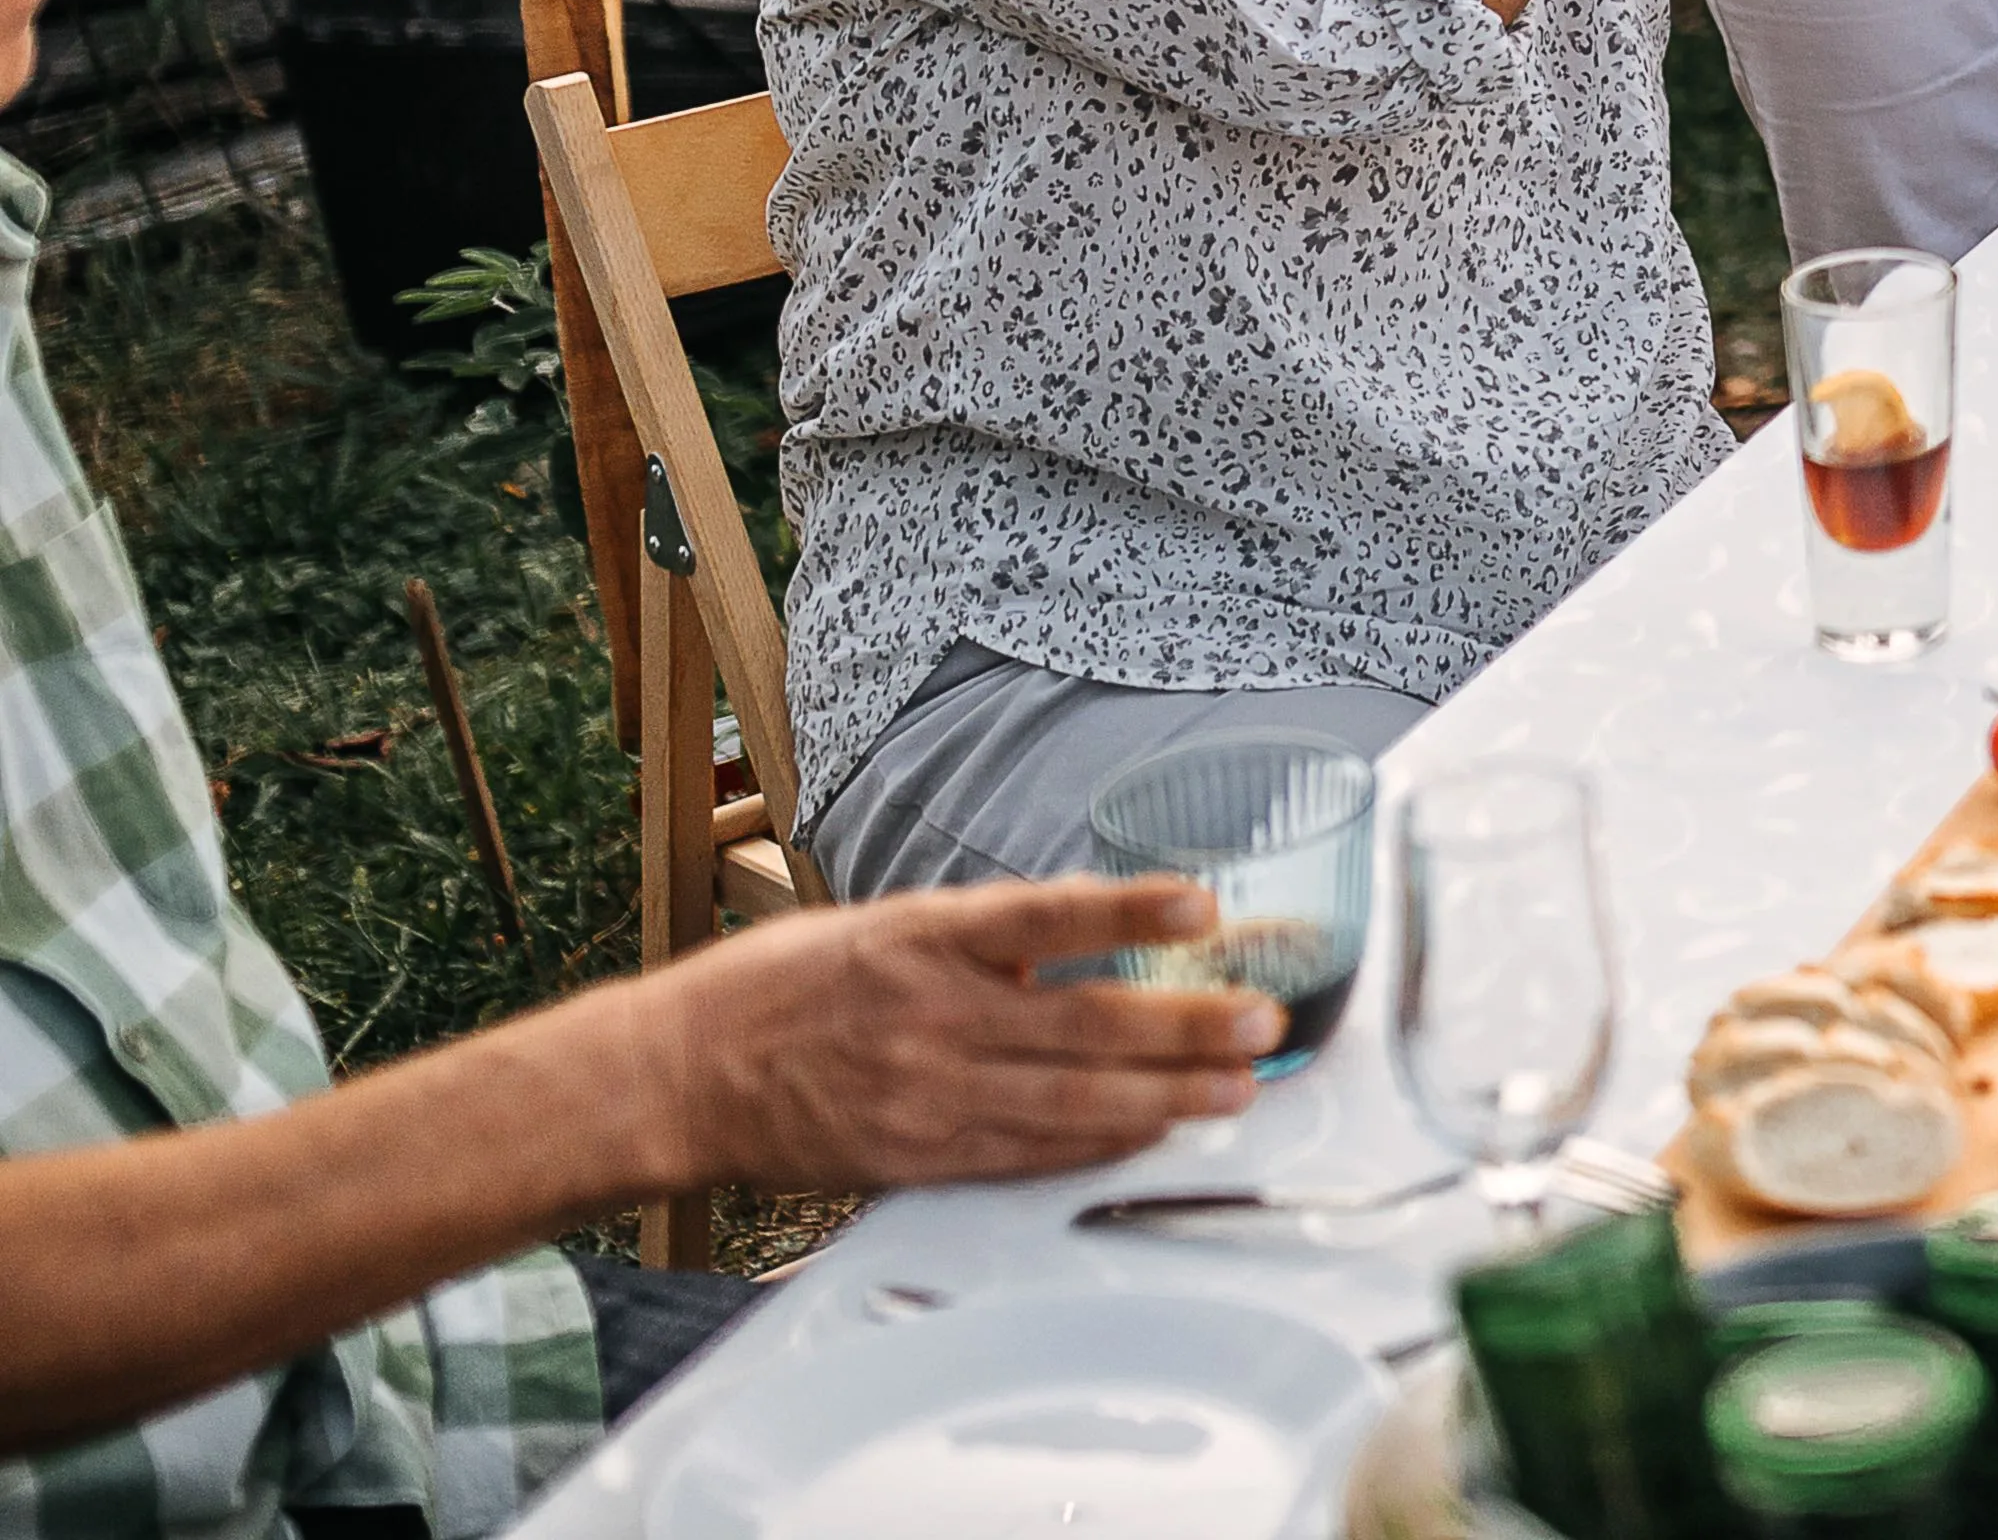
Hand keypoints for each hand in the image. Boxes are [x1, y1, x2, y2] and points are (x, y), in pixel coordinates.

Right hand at [629, 875, 1281, 1198]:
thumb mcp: (881, 924)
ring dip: (1163, 1097)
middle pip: (1081, 1022)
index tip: (1204, 901)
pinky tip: (1150, 1135)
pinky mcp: (913, 1156)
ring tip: (1234, 1090)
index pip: (1044, 916)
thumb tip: (1091, 916)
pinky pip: (1023, 1155)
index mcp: (922, 939)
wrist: (677, 1074)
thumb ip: (983, 931)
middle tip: (1260, 1024)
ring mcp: (925, 1092)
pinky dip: (1094, 1147)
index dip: (1129, 907)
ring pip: (1068, 1100)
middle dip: (1183, 1027)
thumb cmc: (778, 987)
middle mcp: (931, 1014)